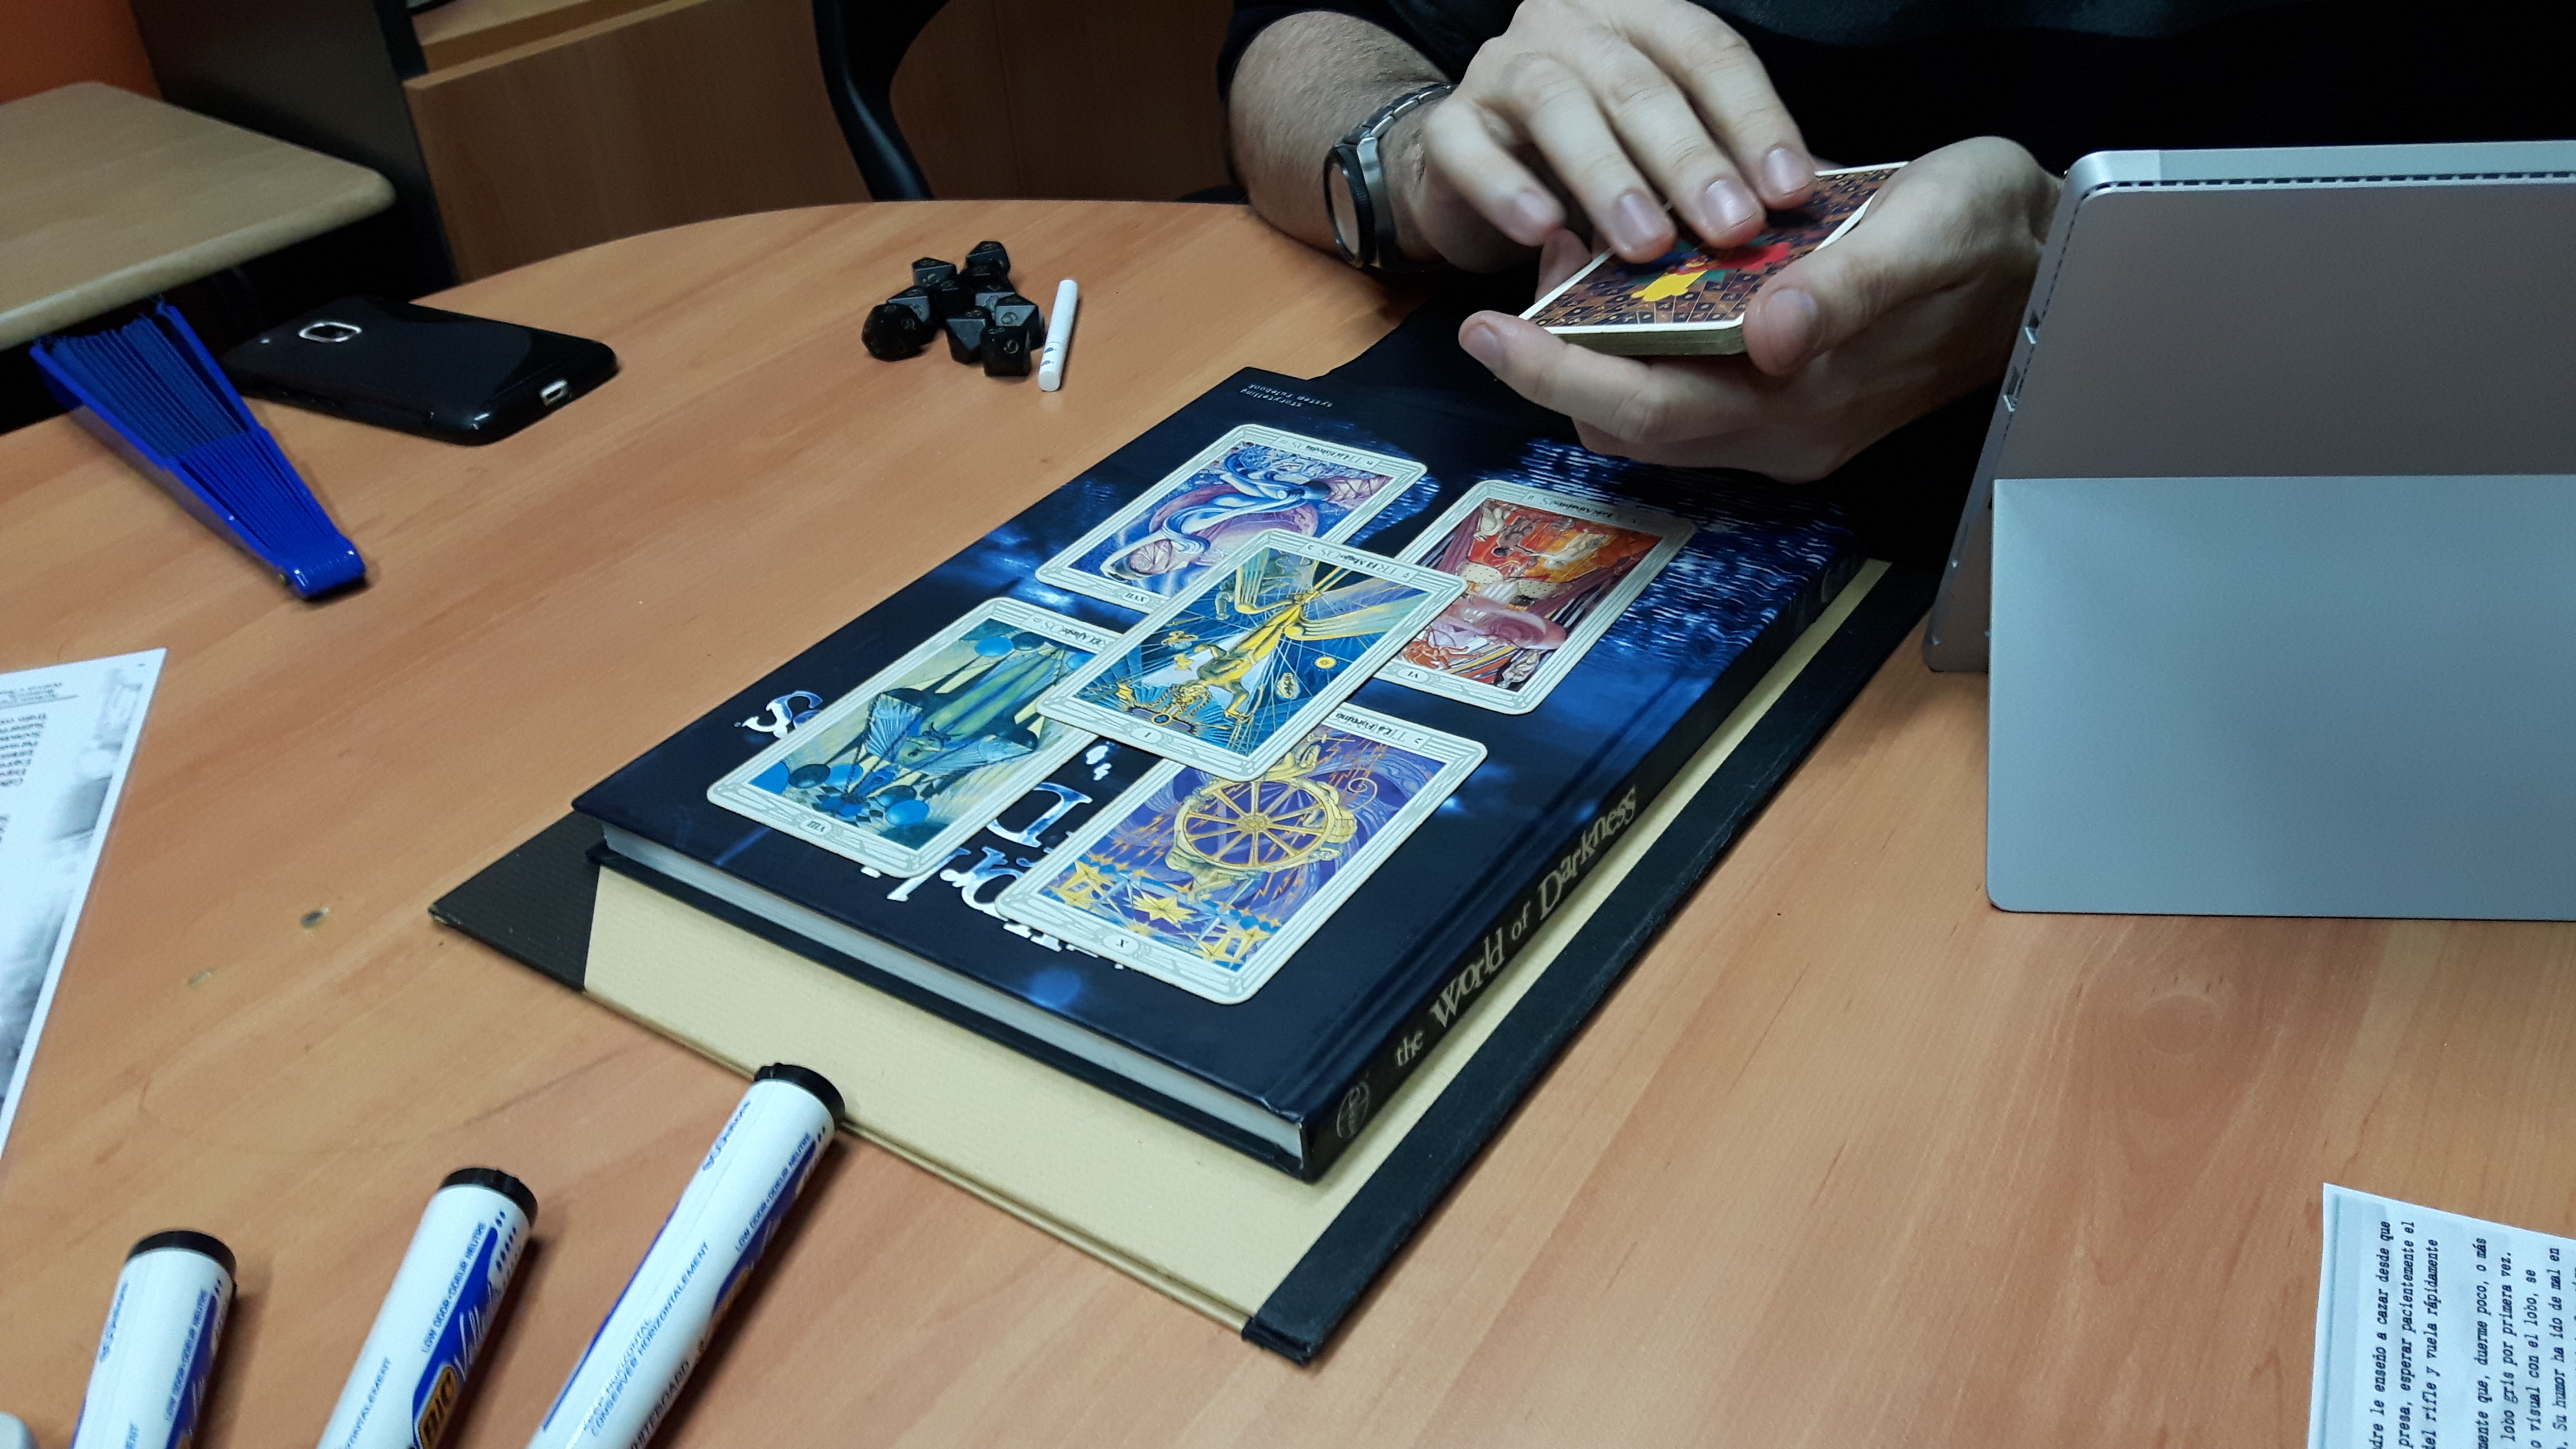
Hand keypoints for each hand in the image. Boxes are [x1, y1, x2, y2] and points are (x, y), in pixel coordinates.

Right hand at [1385, 0, 1813, 269]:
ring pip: (1558, 107)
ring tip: (1646, 246)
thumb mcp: (1658, 153)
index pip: (1707, 54)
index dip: (1755, 120)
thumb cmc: (1585, 163)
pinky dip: (1508, 192)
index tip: (1791, 190)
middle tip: (1732, 226)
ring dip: (1609, 179)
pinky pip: (1472, 153)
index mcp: (1639, 19)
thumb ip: (1710, 167)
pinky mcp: (1448, 126)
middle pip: (1637, 83)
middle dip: (1690, 160)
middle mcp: (1571, 28)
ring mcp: (1502, 70)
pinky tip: (1544, 233)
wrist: (1470, 178)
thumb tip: (1788, 214)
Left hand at [1454, 139, 2060, 481]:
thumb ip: (1846, 288)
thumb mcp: (1928, 231)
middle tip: (1514, 292)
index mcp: (1806, 404)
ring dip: (1594, 356)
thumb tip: (1769, 333)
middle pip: (1629, 423)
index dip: (1555, 373)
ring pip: (1649, 413)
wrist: (2054, 264)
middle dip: (1554, 364)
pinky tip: (1635, 286)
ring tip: (1573, 273)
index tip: (1487, 329)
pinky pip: (1685, 392)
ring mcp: (1787, 426)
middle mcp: (1785, 434)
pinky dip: (1640, 350)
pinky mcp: (1791, 401)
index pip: (1646, 408)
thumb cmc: (1993, 234)